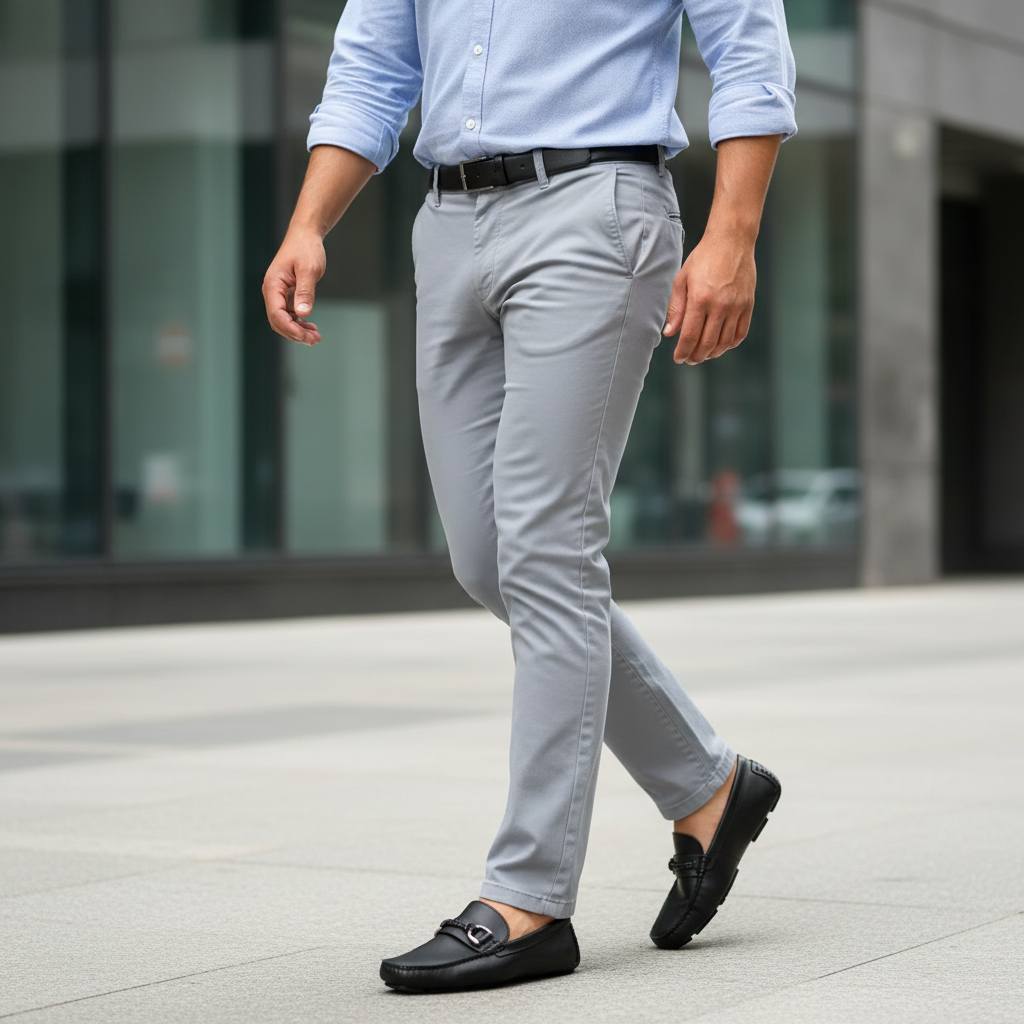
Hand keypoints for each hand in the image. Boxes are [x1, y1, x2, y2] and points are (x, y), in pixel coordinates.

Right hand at [261, 145, 375, 346]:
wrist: (305, 236)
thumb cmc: (306, 249)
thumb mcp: (309, 270)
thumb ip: (305, 292)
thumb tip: (302, 314)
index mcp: (273, 285)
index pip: (276, 315)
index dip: (290, 329)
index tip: (306, 336)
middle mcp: (272, 291)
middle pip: (278, 321)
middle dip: (295, 334)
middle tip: (315, 340)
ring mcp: (278, 294)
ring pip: (283, 320)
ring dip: (298, 331)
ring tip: (316, 337)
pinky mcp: (286, 295)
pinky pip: (288, 314)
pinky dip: (299, 323)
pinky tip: (311, 327)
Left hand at [663, 233, 755, 363]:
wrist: (732, 241)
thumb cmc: (703, 258)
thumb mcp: (682, 280)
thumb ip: (675, 308)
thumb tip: (669, 332)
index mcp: (700, 299)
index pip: (690, 336)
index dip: (683, 352)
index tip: (678, 358)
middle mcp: (720, 306)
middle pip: (707, 343)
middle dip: (696, 356)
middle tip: (690, 359)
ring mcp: (736, 306)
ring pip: (725, 342)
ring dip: (713, 353)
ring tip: (704, 354)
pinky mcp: (748, 305)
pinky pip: (741, 333)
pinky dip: (730, 344)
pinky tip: (721, 345)